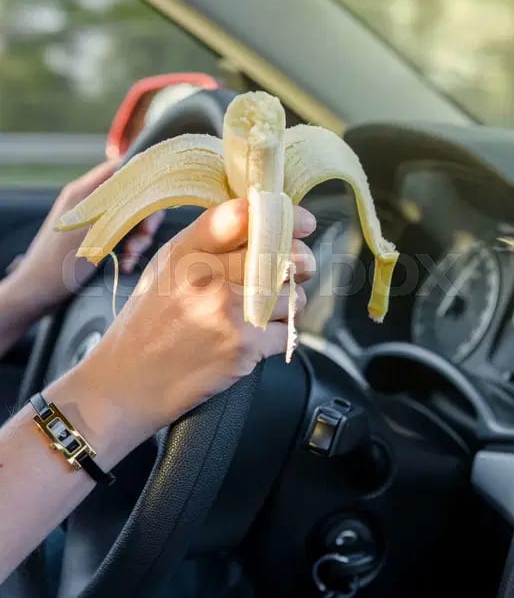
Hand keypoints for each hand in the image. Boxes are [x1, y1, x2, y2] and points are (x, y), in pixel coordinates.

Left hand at [8, 161, 163, 321]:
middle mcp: (91, 202)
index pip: (120, 168)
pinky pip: (123, 238)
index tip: (157, 194)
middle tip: (146, 235)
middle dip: (143, 217)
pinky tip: (126, 265)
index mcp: (85, 192)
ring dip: (138, 239)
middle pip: (131, 197)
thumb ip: (117, 202)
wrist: (39, 292)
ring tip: (131, 256)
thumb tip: (141, 176)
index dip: (142, 177)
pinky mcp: (98, 240)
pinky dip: (129, 251)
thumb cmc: (59, 260)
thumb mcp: (92, 227)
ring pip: (130, 220)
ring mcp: (95, 222)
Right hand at [53, 198, 315, 445]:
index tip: (301, 222)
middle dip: (301, 260)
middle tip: (299, 266)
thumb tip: (257, 221)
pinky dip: (279, 332)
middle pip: (282, 253)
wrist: (127, 383)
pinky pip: (287, 329)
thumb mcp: (164, 269)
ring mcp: (227, 311)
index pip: (241, 215)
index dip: (281, 214)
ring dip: (289, 301)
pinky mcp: (243, 347)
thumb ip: (206, 243)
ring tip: (266, 308)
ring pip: (291, 293)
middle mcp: (206, 276)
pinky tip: (258, 335)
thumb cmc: (147, 324)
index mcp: (186, 251)